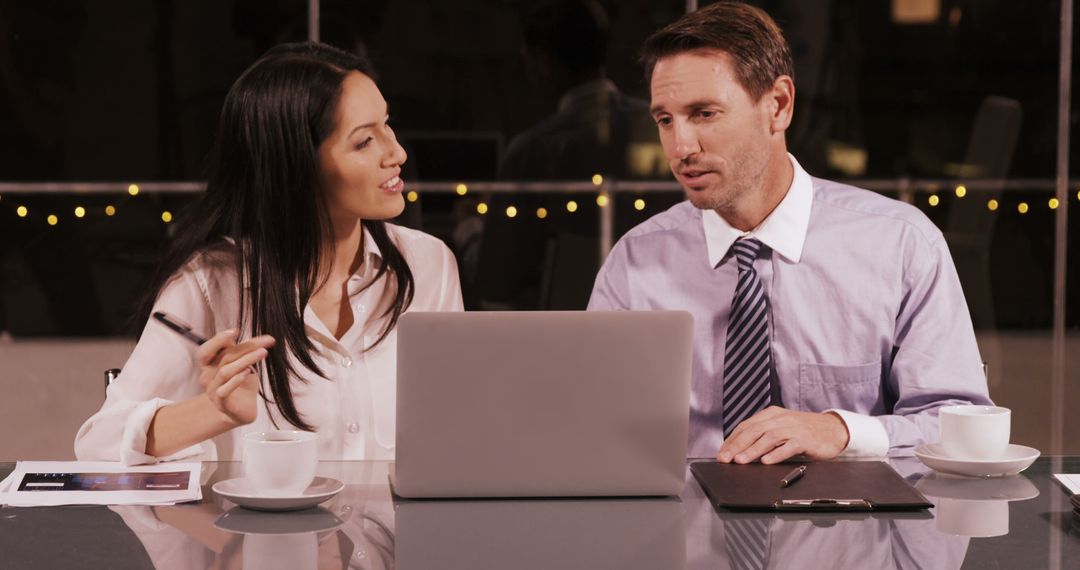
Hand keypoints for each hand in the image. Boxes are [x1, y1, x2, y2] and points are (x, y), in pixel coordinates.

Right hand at [195, 330, 275, 425]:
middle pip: (223, 356)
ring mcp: (212, 390)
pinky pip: (223, 390)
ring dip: (246, 360)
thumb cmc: (242, 384)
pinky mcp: (221, 403)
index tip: (236, 331)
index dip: (218, 339)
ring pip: (225, 371)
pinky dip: (236, 380)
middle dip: (246, 346)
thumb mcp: (242, 365)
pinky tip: (248, 372)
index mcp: (210, 364)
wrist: (241, 411)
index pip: (208, 349)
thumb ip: (242, 352)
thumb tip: (258, 340)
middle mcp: (208, 376)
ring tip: (263, 353)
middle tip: (266, 341)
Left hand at [716, 406, 849, 463]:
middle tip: (725, 458)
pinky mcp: (806, 439)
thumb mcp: (781, 428)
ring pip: (769, 438)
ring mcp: (794, 428)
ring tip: (740, 460)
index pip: (746, 426)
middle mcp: (781, 419)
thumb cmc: (804, 431)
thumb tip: (739, 450)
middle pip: (754, 431)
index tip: (721, 453)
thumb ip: (763, 435)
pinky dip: (776, 454)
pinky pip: (789, 446)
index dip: (732, 440)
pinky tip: (766, 461)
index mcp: (771, 415)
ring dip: (753, 450)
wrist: (833, 429)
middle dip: (737, 445)